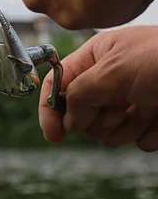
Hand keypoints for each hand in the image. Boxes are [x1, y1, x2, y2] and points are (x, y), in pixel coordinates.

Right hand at [39, 26, 157, 150]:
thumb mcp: (112, 71)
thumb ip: (79, 94)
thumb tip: (69, 121)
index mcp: (96, 57)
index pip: (57, 84)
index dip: (50, 109)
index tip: (54, 135)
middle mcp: (109, 79)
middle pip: (81, 114)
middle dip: (98, 120)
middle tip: (120, 108)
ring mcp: (131, 100)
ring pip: (108, 133)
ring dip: (126, 128)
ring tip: (147, 109)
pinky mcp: (151, 120)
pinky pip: (136, 141)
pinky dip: (149, 134)